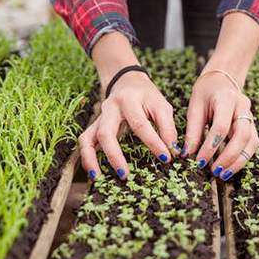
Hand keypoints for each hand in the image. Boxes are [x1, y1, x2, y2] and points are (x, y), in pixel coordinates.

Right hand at [80, 32, 177, 180]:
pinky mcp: (94, 125)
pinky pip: (85, 142)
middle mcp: (109, 109)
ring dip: (90, 159)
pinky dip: (86, 157)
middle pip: (105, 133)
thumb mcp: (161, 105)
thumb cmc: (147, 96)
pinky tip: (94, 172)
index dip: (153, 143)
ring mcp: (99, 118)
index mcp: (129, 100)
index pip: (140, 124)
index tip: (166, 158)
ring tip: (97, 178)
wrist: (127, 81)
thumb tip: (173, 151)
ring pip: (87, 138)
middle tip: (125, 175)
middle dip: (114, 155)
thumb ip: (167, 127)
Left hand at [184, 70, 258, 180]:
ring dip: (239, 161)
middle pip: (242, 135)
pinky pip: (252, 144)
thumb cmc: (206, 92)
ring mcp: (251, 115)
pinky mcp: (252, 125)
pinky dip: (243, 157)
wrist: (223, 79)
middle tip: (215, 172)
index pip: (221, 127)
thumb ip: (193, 130)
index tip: (199, 161)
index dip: (210, 147)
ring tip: (224, 174)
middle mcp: (243, 107)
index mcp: (226, 98)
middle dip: (229, 156)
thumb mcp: (194, 106)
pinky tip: (231, 167)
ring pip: (252, 142)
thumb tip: (187, 154)